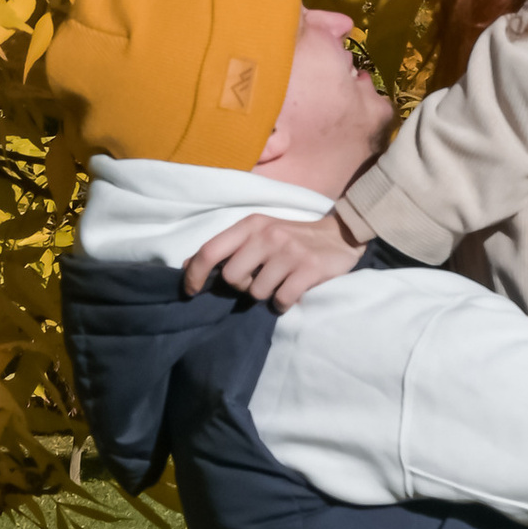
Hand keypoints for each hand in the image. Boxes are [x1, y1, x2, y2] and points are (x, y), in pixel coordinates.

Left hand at [182, 215, 365, 305]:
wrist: (339, 236)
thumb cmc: (291, 238)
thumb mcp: (258, 234)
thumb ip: (228, 248)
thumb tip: (188, 266)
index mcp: (251, 225)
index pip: (210, 250)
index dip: (194, 274)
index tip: (191, 291)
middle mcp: (268, 235)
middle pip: (231, 277)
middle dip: (241, 286)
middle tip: (258, 280)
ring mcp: (290, 251)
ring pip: (256, 292)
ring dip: (266, 294)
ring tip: (280, 283)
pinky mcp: (309, 269)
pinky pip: (281, 300)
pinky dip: (283, 303)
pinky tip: (292, 293)